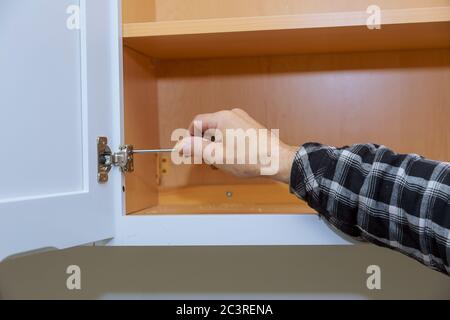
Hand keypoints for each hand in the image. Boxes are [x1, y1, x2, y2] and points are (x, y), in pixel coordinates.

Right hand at [174, 109, 296, 183]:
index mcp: (222, 117)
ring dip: (215, 147)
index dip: (189, 139)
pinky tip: (232, 159)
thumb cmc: (251, 159)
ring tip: (222, 163)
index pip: (196, 123)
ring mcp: (242, 120)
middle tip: (208, 161)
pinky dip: (226, 145)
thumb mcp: (217, 156)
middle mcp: (232, 114)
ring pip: (219, 132)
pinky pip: (230, 133)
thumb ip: (197, 148)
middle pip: (208, 127)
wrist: (277, 161)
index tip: (188, 152)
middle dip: (204, 145)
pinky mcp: (250, 127)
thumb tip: (182, 145)